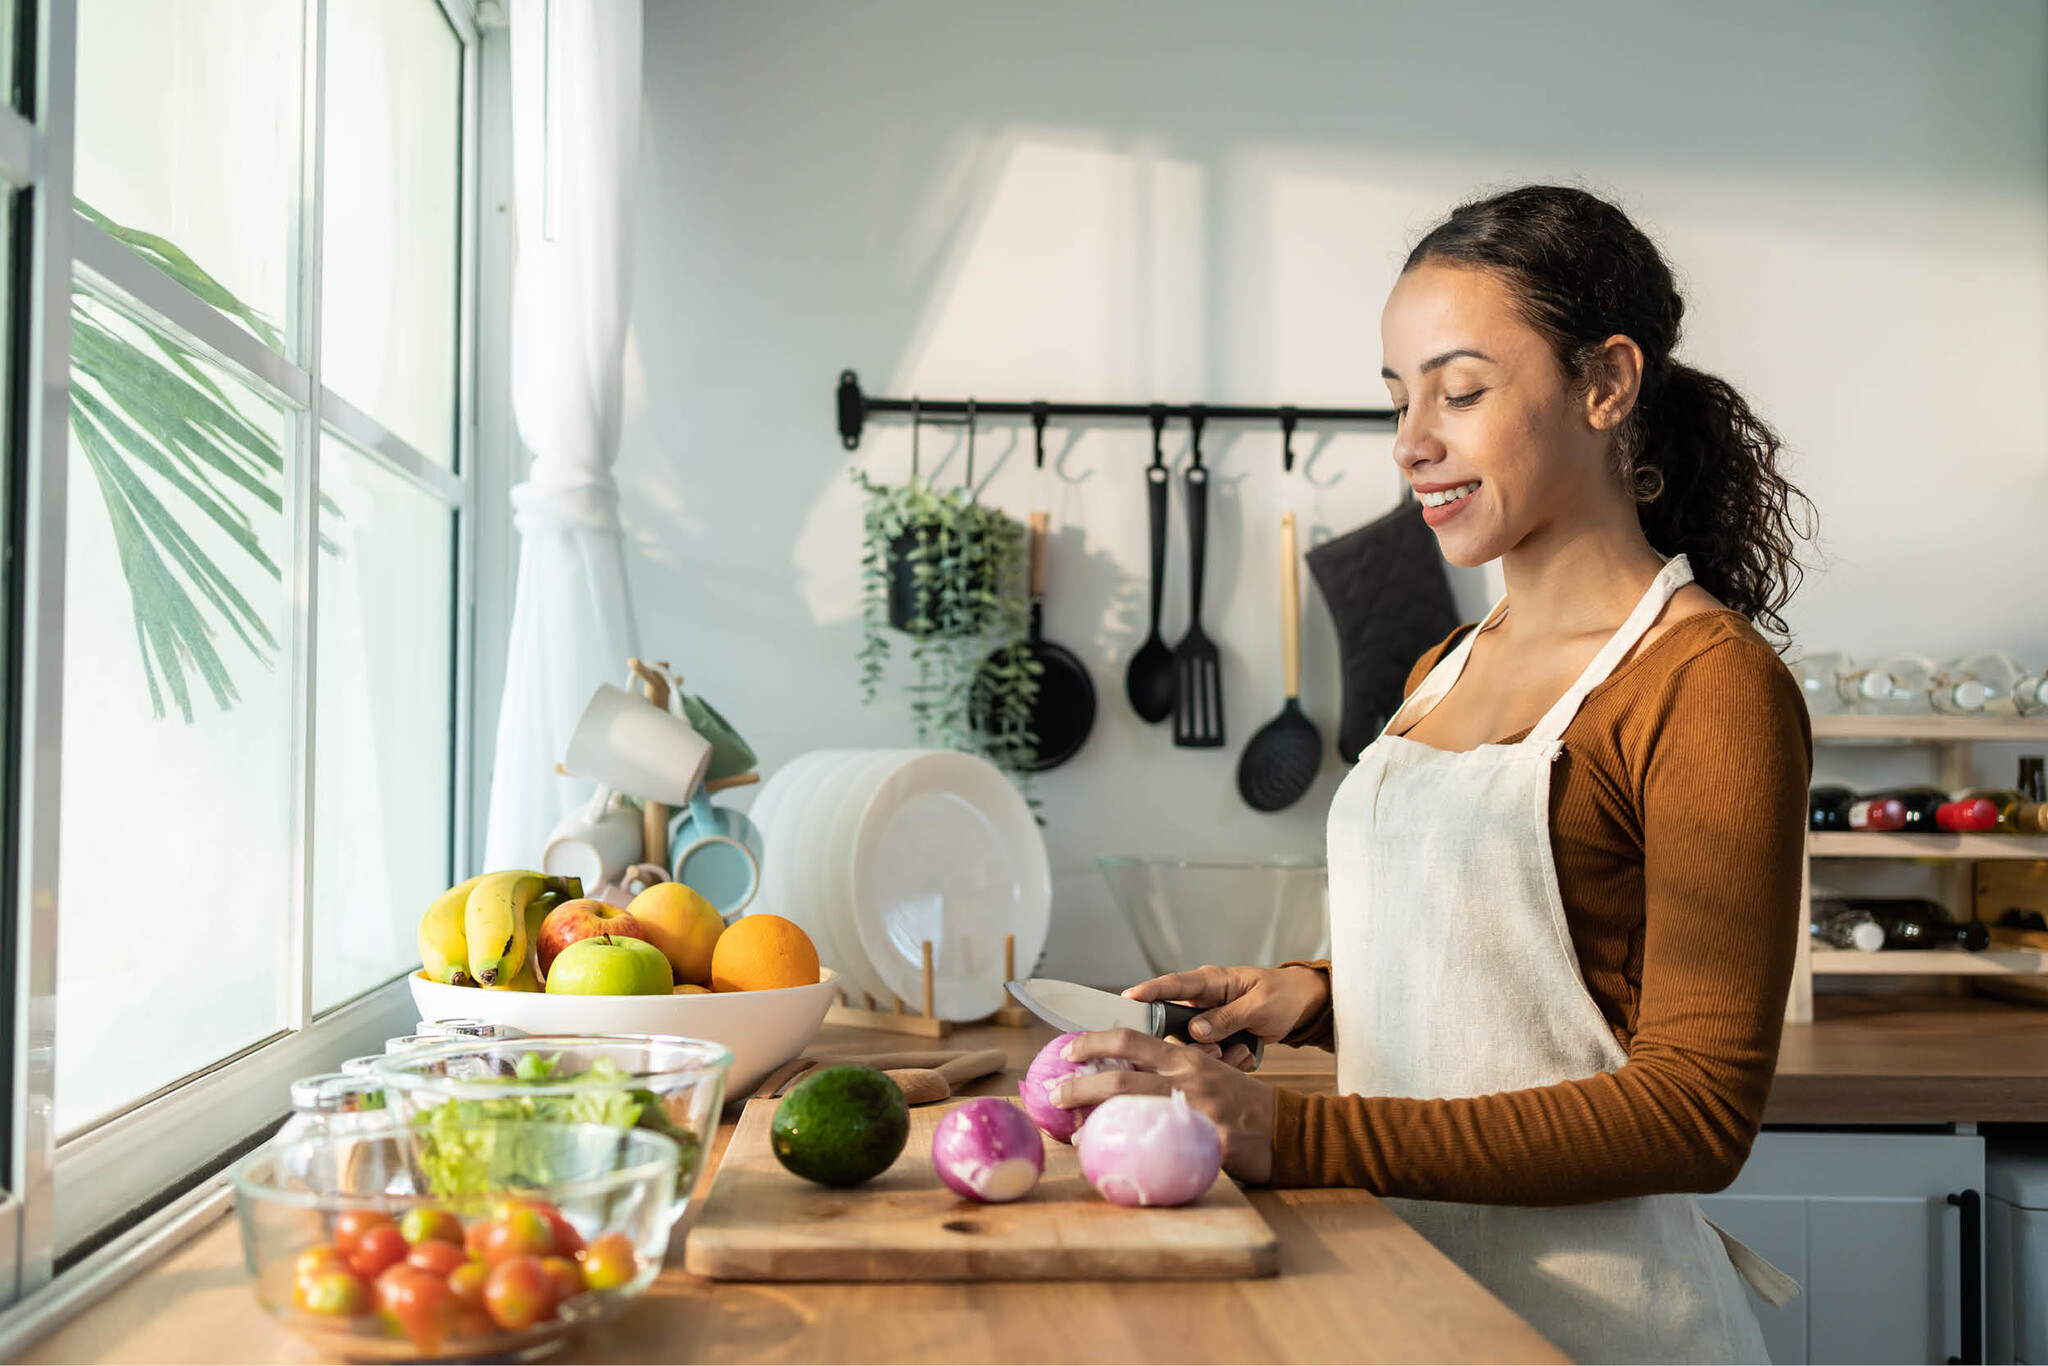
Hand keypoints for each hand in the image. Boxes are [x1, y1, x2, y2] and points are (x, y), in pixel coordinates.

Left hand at [1053, 1030, 1275, 1184]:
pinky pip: (1161, 1152)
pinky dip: (1132, 1157)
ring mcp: (1196, 1113)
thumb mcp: (1210, 1071)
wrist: (1290, 1130)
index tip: (1067, 1050)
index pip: (1130, 1039)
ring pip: (1132, 1111)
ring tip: (1071, 1133)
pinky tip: (1115, 1165)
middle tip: (1054, 1095)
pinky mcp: (1205, 1146)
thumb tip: (1124, 1072)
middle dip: (1079, 1086)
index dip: (1093, 1041)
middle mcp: (1187, 1079)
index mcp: (1185, 1058)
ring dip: (1094, 1121)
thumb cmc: (1244, 1101)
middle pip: (1120, 1078)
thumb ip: (1173, 1070)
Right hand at [1124, 964, 1328, 1070]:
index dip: (1149, 991)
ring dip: (1213, 1055)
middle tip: (1216, 1051)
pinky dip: (1227, 1060)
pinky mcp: (1214, 1039)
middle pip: (1173, 1024)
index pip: (1173, 984)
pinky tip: (1246, 1054)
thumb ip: (1228, 1016)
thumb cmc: (1281, 995)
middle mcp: (1201, 1000)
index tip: (1128, 1000)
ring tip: (1241, 1051)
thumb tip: (1195, 1030)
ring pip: (1189, 1045)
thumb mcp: (1260, 1005)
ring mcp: (1206, 1020)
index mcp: (1210, 982)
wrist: (1299, 1005)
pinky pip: (1207, 1056)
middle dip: (1190, 1044)